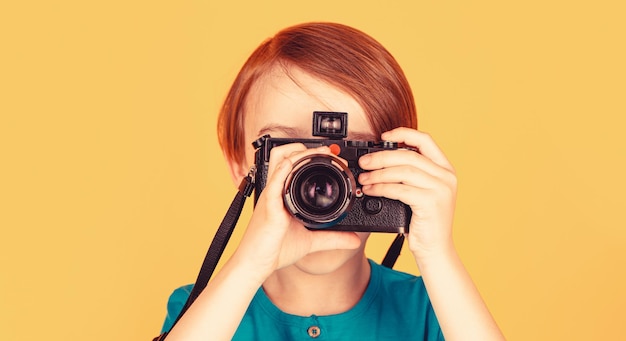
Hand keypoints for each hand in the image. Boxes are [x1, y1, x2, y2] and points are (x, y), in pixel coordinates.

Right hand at [233, 144, 361, 277]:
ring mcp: (271, 197)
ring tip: (315, 152)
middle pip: (285, 155)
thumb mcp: (312, 241)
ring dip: (297, 153)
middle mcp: (276, 191)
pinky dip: (282, 171)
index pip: (294, 165)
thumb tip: (355, 240)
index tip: (332, 155)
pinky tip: (290, 164)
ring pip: (279, 162)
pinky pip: (273, 183)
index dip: (311, 155)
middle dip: (305, 149)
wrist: (257, 263)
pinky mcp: (269, 207)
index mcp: (283, 194)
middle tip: (327, 152)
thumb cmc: (275, 250)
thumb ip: (333, 238)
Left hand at [357, 127, 456, 262]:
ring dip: (378, 174)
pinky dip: (381, 188)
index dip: (404, 133)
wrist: (435, 250)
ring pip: (403, 172)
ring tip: (364, 178)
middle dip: (381, 157)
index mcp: (445, 169)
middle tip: (364, 162)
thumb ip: (412, 174)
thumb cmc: (424, 221)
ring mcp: (441, 189)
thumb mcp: (422, 192)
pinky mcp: (431, 203)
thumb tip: (381, 159)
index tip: (384, 136)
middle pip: (409, 156)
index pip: (426, 141)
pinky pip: (400, 189)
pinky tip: (370, 190)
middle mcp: (446, 176)